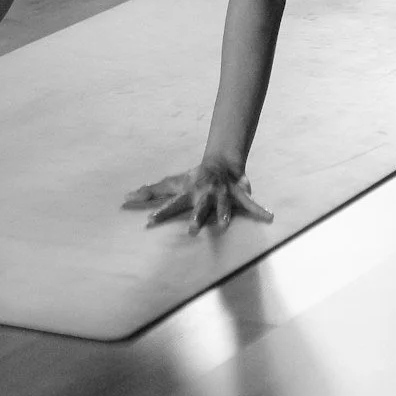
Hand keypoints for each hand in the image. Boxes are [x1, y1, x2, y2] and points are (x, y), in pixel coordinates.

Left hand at [123, 159, 272, 236]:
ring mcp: (222, 195)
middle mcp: (205, 195)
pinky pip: (251, 203)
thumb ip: (150, 191)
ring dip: (225, 215)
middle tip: (191, 232)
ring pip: (225, 206)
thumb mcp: (171, 184)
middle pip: (199, 208)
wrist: (221, 163)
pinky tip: (270, 217)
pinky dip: (261, 210)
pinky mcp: (239, 195)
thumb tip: (125, 196)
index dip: (161, 212)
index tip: (149, 221)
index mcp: (189, 194)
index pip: (171, 204)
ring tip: (225, 225)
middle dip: (197, 218)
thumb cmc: (192, 178)